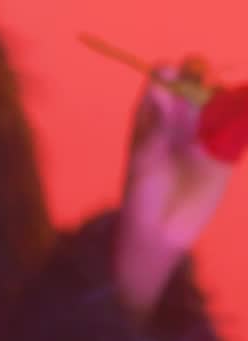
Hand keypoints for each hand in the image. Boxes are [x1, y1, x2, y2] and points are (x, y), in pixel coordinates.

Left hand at [117, 65, 233, 318]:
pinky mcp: (226, 146)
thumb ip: (155, 129)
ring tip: (222, 116)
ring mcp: (204, 127)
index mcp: (152, 113)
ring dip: (227, 95)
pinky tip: (237, 127)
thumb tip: (162, 91)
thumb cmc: (141, 194)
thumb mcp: (143, 162)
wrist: (162, 229)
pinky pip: (240, 123)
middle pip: (196, 79)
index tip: (177, 80)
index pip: (163, 78)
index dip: (172, 73)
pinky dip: (244, 116)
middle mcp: (179, 114)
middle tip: (206, 93)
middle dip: (203, 76)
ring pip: (222, 96)